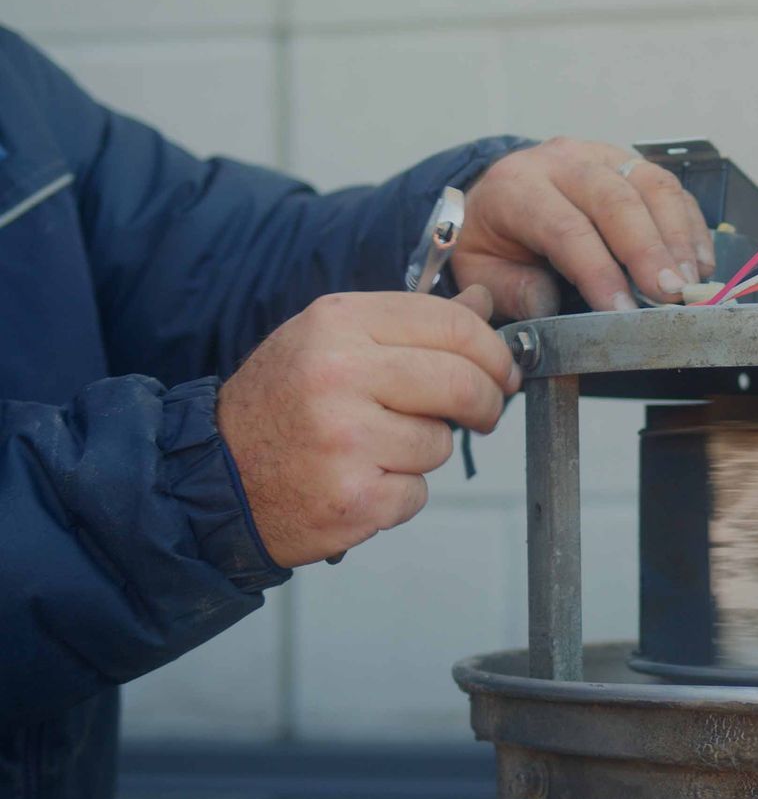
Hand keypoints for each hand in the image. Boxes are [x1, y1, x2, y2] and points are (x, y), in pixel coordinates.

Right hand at [217, 287, 519, 567]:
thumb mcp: (331, 342)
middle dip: (485, 402)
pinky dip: (399, 494)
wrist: (214, 478)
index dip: (492, 351)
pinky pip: (417, 492)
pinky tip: (360, 480)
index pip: (451, 325)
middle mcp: (339, 374)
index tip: (501, 370)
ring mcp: (346, 439)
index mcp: (337, 324)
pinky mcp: (355, 498)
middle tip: (480, 413)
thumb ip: (409, 323)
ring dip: (424, 451)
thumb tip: (481, 301)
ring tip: (376, 447)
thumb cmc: (280, 406)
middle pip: (462, 383)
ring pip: (441, 443)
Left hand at [453, 137, 715, 316]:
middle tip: (672, 295)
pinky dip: (691, 227)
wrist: (498, 196)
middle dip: (648, 251)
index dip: (599, 271)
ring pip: (651, 185)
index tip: (623, 312)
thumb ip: (511, 290)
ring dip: (678, 237)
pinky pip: (672, 188)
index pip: (566, 227)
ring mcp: (602, 156)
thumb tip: (549, 304)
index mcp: (516, 186)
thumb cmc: (494, 240)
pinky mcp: (632, 162)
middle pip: (615, 200)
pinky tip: (700, 263)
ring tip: (691, 282)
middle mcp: (562, 161)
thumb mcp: (481, 270)